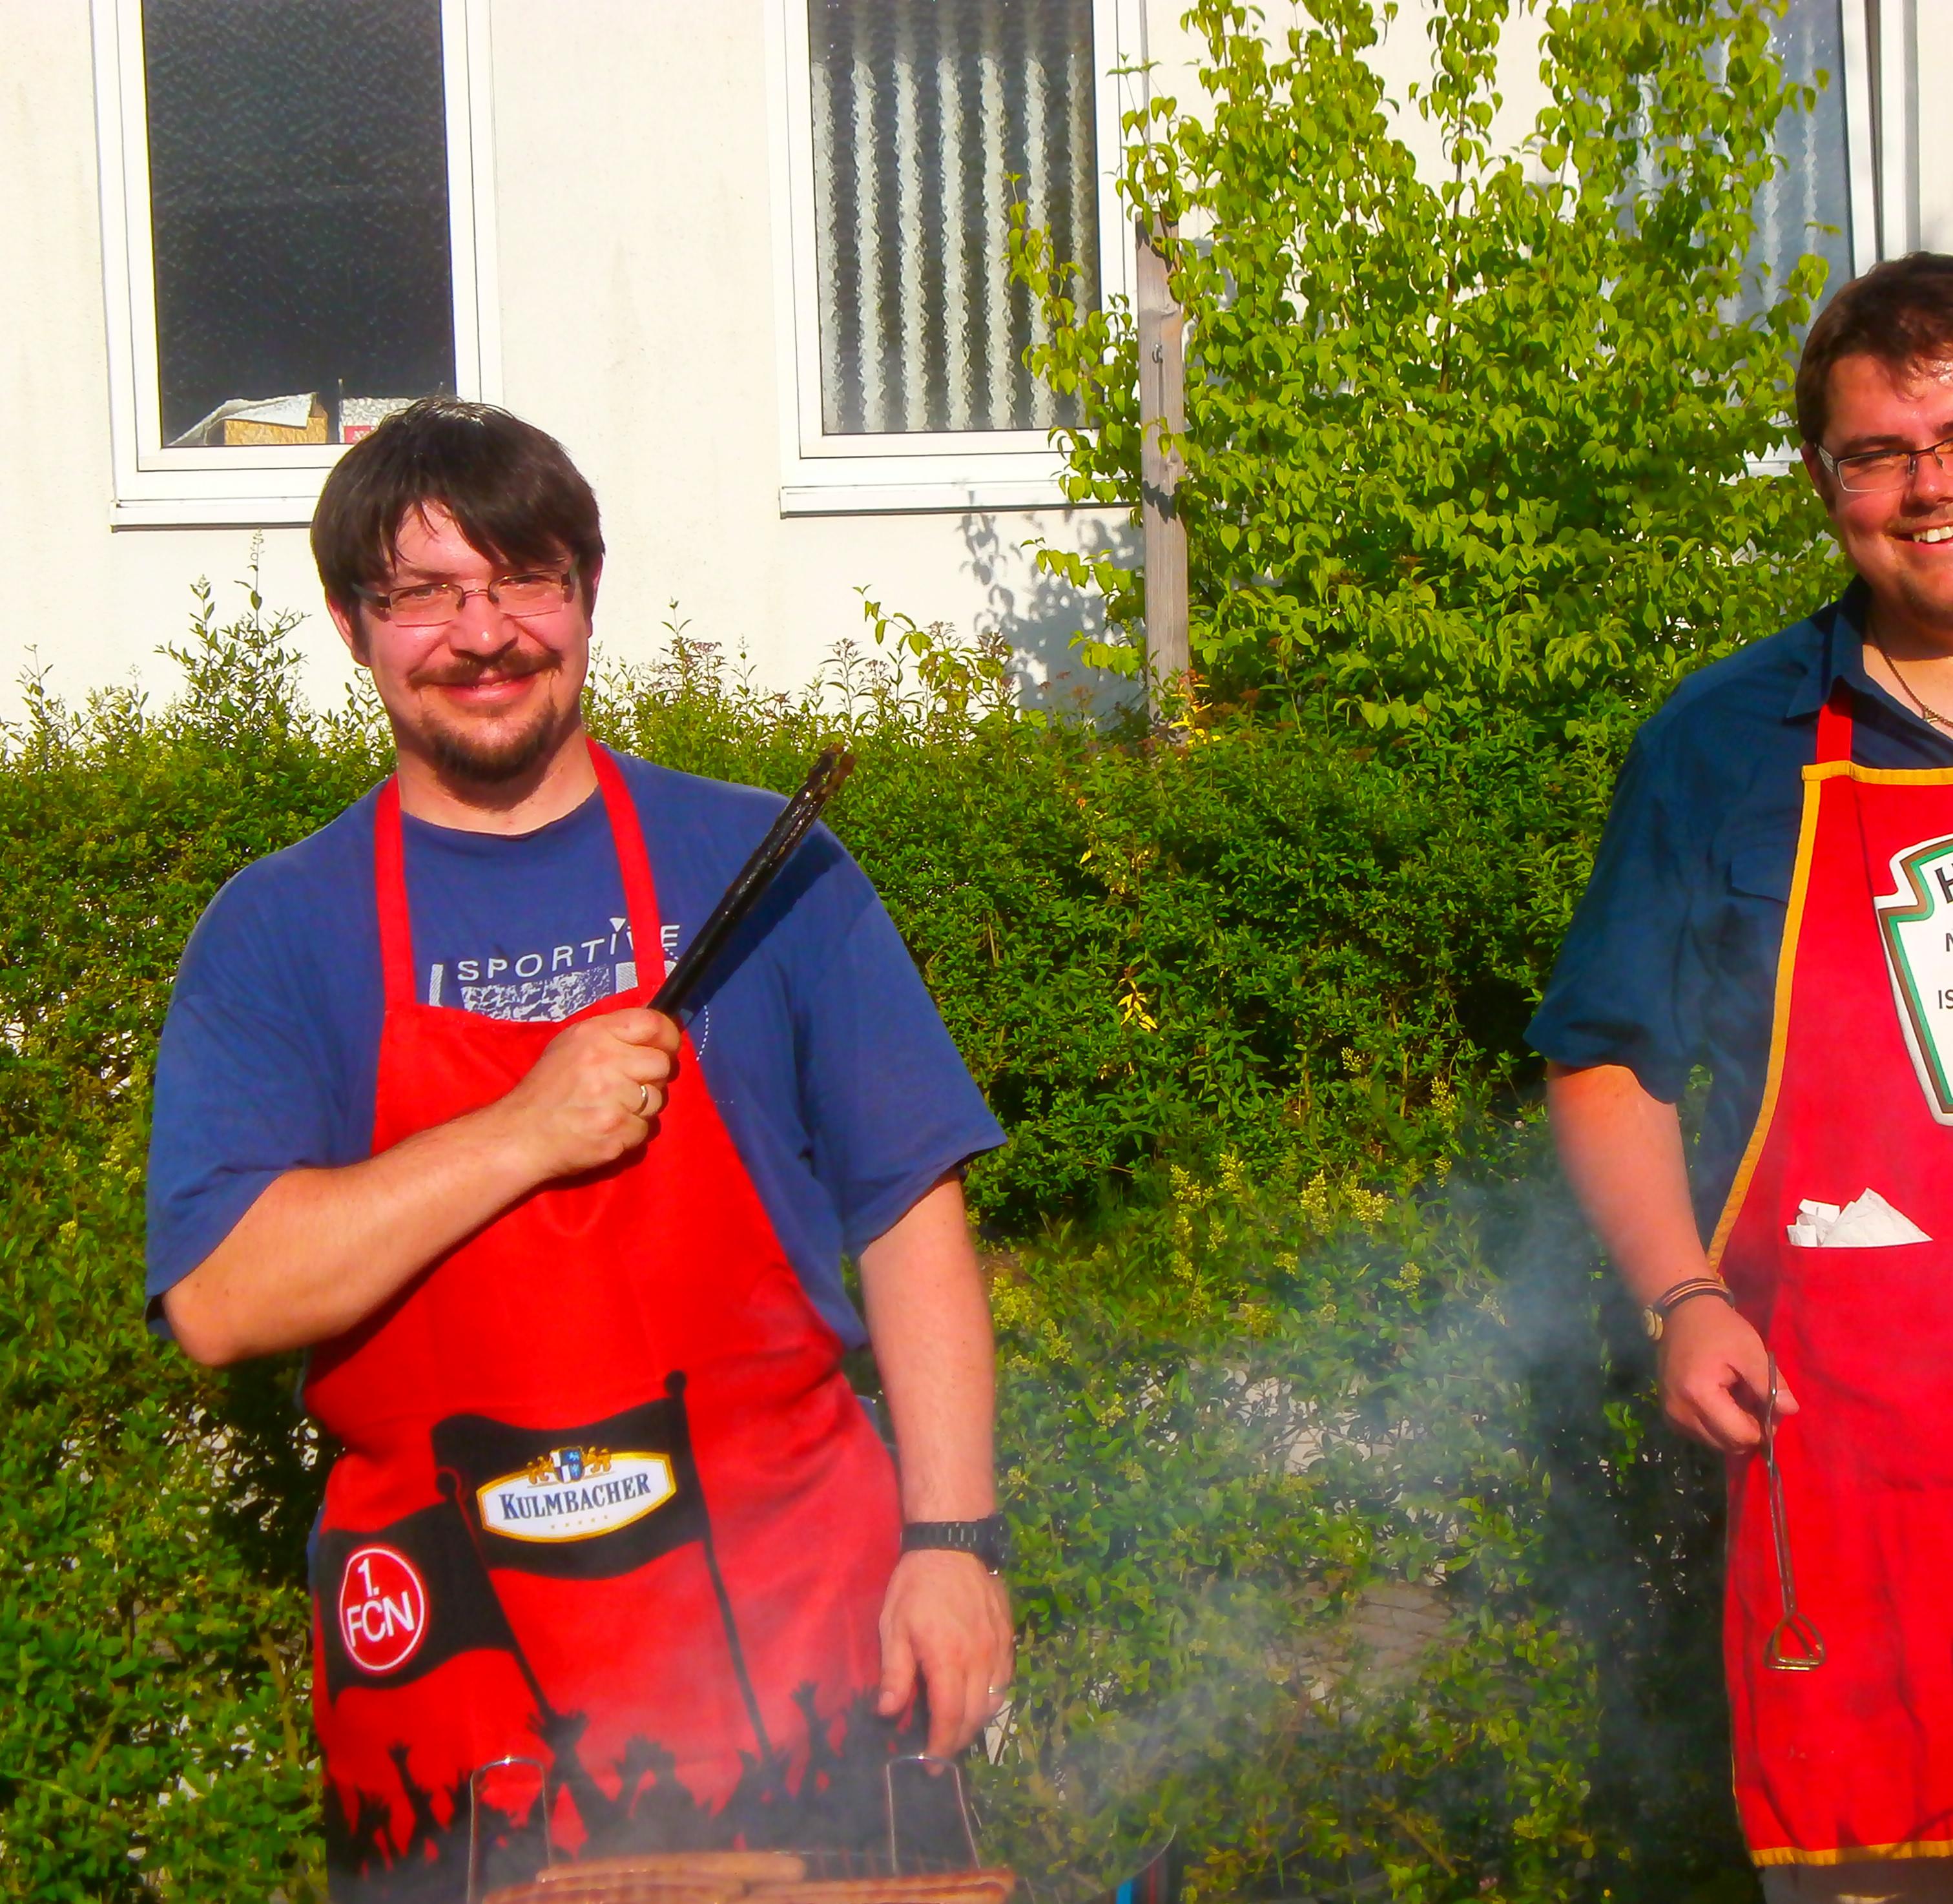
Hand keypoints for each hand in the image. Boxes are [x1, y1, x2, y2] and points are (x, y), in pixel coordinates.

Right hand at [492, 1008, 681, 1183]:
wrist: (522, 1134)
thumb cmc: (547, 1088)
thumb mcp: (571, 1045)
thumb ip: (612, 1035)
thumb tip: (655, 1031)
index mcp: (596, 1035)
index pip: (653, 1023)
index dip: (667, 1036)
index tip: (665, 1047)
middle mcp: (608, 1062)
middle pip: (662, 1064)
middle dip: (652, 1076)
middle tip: (629, 1085)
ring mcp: (615, 1100)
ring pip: (658, 1099)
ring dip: (641, 1107)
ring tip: (612, 1108)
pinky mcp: (618, 1132)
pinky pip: (646, 1129)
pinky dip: (631, 1131)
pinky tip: (608, 1127)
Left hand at [876, 1549, 1014, 1757]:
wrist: (954, 1545)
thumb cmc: (917, 1586)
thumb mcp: (894, 1626)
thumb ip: (895, 1673)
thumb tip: (889, 1713)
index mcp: (948, 1659)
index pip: (949, 1716)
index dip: (940, 1746)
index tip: (930, 1765)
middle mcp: (979, 1659)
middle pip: (975, 1716)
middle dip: (958, 1742)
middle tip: (941, 1756)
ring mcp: (997, 1649)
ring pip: (994, 1702)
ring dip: (976, 1724)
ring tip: (957, 1731)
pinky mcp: (1008, 1639)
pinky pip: (1005, 1680)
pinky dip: (992, 1699)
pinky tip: (978, 1701)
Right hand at [1657, 1296, 1795, 1453]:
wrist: (1682, 1312)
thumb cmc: (1718, 1329)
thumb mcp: (1749, 1351)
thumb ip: (1770, 1383)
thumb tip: (1790, 1410)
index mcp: (1699, 1395)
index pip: (1741, 1436)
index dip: (1763, 1427)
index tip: (1769, 1405)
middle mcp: (1680, 1412)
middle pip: (1729, 1445)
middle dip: (1748, 1430)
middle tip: (1755, 1402)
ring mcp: (1671, 1415)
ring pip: (1716, 1443)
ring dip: (1732, 1429)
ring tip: (1737, 1400)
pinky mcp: (1669, 1414)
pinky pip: (1701, 1435)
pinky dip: (1717, 1426)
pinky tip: (1721, 1402)